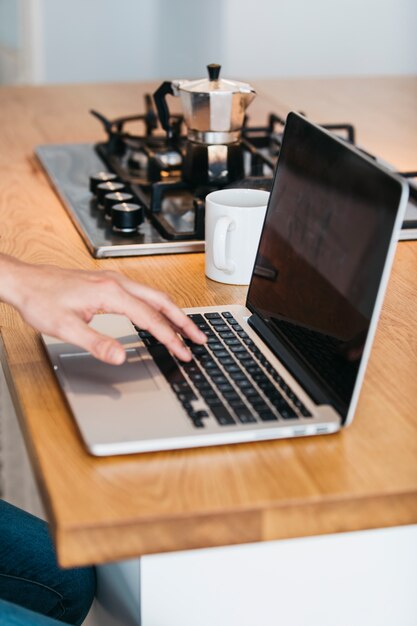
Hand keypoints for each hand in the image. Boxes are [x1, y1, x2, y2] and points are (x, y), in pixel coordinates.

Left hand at [0, 255, 205, 364]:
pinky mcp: (109, 283)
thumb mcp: (65, 328)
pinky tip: (159, 316)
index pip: (150, 318)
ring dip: (173, 313)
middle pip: (161, 301)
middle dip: (183, 321)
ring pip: (154, 296)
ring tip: (187, 330)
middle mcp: (117, 283)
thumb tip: (120, 356)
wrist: (25, 282)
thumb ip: (96, 343)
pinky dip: (158, 307)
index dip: (169, 337)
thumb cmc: (41, 300)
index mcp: (111, 293)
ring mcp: (114, 281)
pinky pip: (143, 294)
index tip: (183, 351)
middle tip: (199, 338)